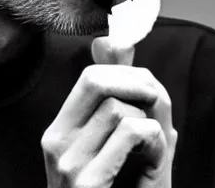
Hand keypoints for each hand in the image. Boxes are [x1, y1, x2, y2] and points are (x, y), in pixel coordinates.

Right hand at [41, 37, 176, 186]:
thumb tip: (110, 41)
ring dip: (152, 124)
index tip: (149, 89)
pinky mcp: (85, 184)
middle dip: (140, 86)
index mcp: (60, 129)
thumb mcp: (116, 142)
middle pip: (99, 80)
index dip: (127, 73)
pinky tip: (153, 161)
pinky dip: (154, 141)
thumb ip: (116, 94)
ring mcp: (67, 164)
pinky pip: (131, 133)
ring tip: (152, 150)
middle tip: (158, 110)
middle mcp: (55, 141)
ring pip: (121, 108)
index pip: (91, 75)